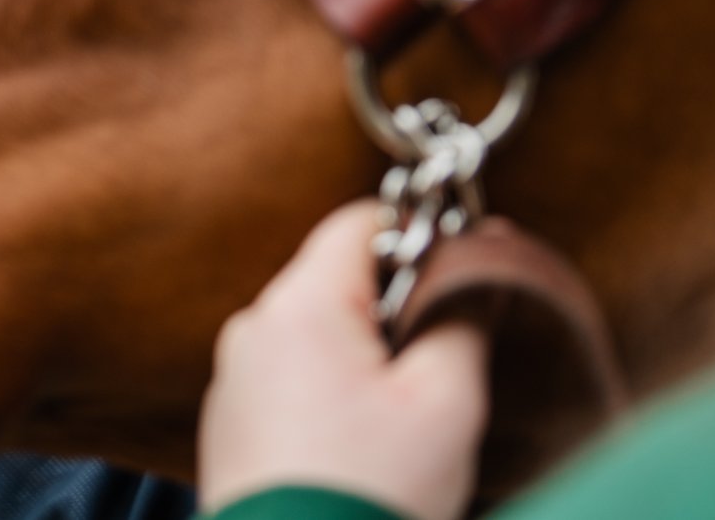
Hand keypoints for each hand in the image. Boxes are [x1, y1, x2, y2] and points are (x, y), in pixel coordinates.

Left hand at [199, 202, 491, 519]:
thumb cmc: (372, 497)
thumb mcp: (446, 402)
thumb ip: (465, 313)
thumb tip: (483, 255)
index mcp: (299, 305)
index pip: (362, 221)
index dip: (424, 236)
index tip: (468, 273)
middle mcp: (253, 329)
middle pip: (339, 278)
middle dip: (400, 308)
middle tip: (446, 364)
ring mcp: (235, 381)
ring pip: (318, 334)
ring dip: (369, 358)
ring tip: (407, 423)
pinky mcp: (232, 429)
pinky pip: (292, 381)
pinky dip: (333, 397)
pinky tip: (365, 450)